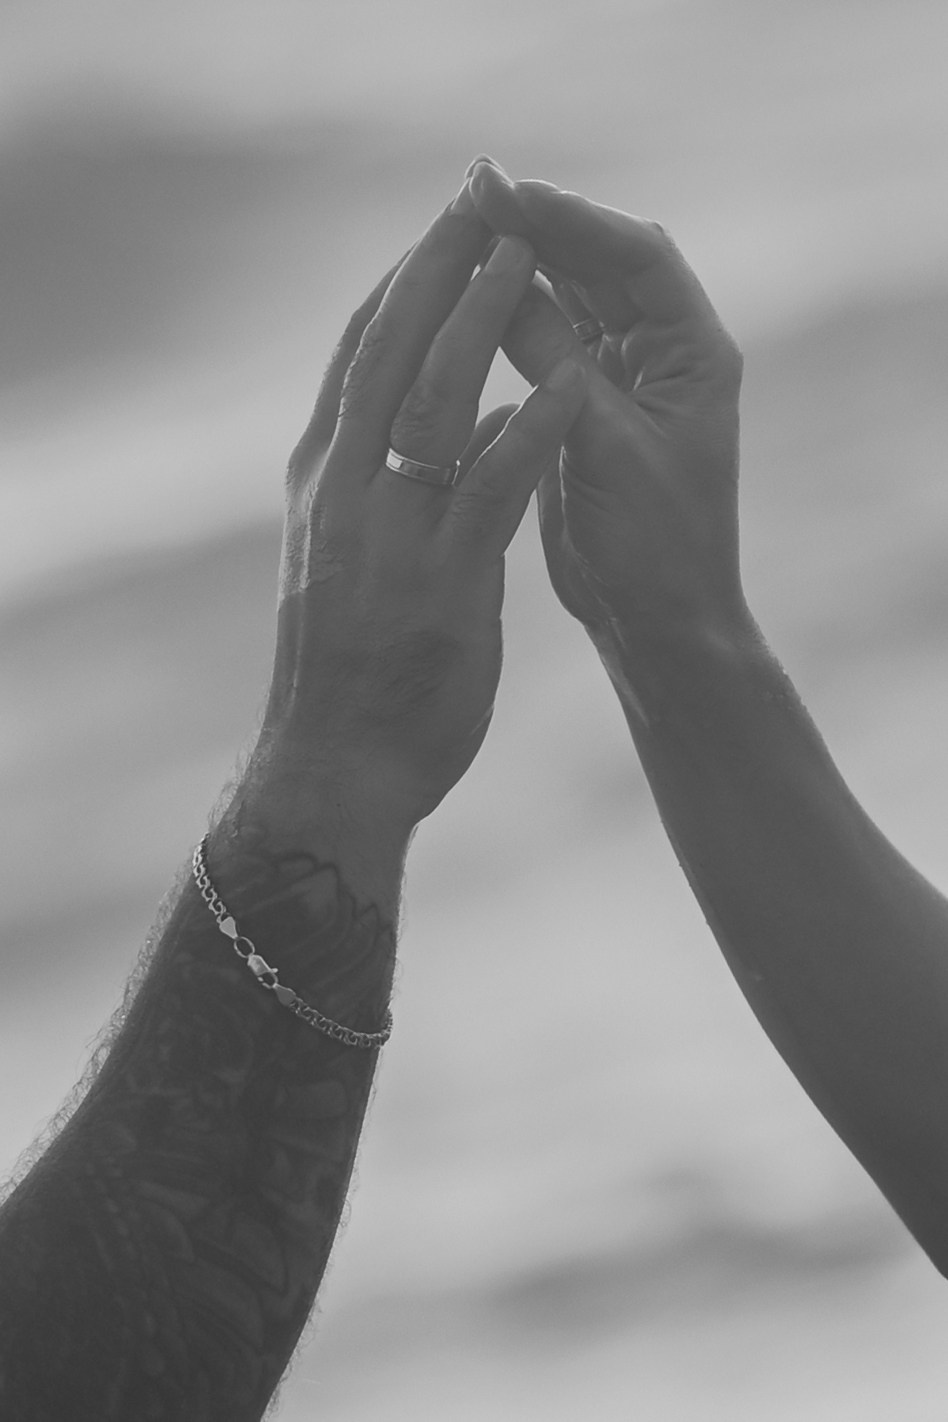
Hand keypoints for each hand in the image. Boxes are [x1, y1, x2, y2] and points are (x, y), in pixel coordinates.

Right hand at [257, 180, 585, 831]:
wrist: (335, 772)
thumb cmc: (349, 674)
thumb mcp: (355, 566)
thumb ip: (396, 493)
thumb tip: (453, 428)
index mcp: (322, 484)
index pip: (357, 360)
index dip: (399, 287)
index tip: (438, 232)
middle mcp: (342, 494)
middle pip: (386, 355)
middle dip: (432, 271)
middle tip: (476, 200)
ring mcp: (386, 537)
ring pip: (429, 404)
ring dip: (477, 323)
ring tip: (516, 256)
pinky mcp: (439, 586)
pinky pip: (486, 493)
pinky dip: (523, 433)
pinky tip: (563, 386)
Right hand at [467, 160, 744, 644]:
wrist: (658, 620)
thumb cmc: (654, 547)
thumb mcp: (603, 450)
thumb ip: (557, 364)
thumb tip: (501, 279)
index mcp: (694, 354)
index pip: (638, 256)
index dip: (572, 218)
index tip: (506, 193)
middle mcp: (666, 353)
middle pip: (604, 262)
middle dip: (541, 225)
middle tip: (471, 191)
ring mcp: (628, 377)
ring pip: (575, 295)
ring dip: (524, 261)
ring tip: (463, 226)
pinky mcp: (589, 408)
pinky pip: (551, 340)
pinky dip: (514, 314)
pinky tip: (471, 294)